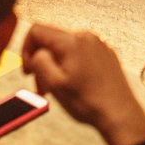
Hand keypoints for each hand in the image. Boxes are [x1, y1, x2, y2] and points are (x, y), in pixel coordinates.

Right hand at [21, 24, 144, 144]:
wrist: (119, 113)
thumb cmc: (89, 102)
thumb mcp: (54, 84)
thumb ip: (38, 61)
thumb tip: (35, 52)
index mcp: (71, 42)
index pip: (36, 30)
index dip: (26, 50)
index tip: (28, 70)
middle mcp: (86, 37)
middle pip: (51, 40)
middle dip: (41, 61)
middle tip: (41, 86)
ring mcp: (98, 44)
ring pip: (65, 48)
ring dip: (56, 65)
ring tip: (58, 88)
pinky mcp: (105, 53)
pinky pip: (80, 52)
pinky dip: (71, 65)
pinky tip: (74, 84)